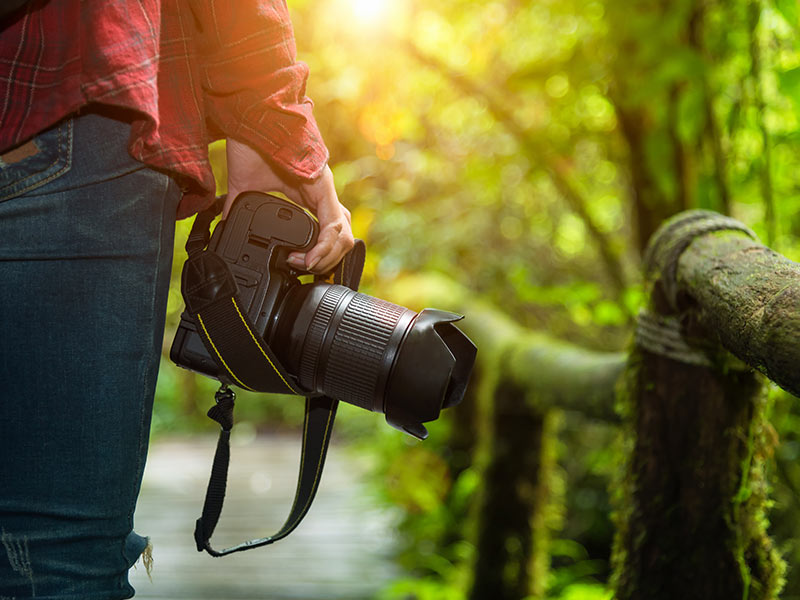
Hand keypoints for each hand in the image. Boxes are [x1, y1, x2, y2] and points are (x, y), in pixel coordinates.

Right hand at [224, 139, 353, 273]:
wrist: (249, 115)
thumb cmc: (250, 143)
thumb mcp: (246, 187)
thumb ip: (241, 209)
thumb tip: (227, 227)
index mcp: (308, 195)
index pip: (327, 233)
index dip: (318, 255)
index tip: (294, 265)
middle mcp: (321, 194)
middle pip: (342, 238)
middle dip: (326, 262)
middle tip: (301, 269)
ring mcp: (325, 189)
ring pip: (344, 234)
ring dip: (327, 259)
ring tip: (304, 266)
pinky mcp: (322, 184)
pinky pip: (333, 222)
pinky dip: (324, 246)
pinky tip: (308, 258)